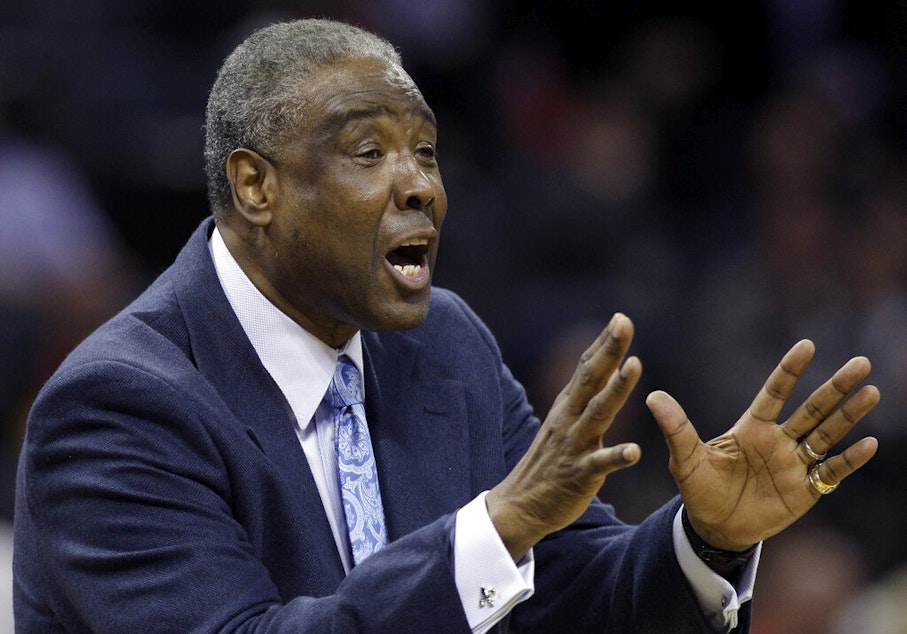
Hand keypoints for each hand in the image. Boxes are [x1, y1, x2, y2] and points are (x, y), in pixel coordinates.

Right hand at [486, 313, 642, 560]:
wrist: (520, 505)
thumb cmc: (549, 461)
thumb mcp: (563, 421)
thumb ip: (583, 396)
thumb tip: (601, 366)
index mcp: (568, 406)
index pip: (587, 367)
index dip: (604, 343)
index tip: (621, 317)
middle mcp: (569, 419)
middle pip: (591, 379)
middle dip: (609, 350)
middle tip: (625, 323)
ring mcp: (574, 445)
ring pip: (598, 413)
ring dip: (617, 389)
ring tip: (636, 365)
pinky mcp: (579, 474)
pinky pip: (599, 464)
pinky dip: (616, 456)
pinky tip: (635, 451)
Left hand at [646, 339, 879, 551]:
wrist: (714, 527)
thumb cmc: (699, 489)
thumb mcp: (684, 459)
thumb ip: (676, 428)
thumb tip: (653, 396)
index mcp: (751, 428)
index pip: (774, 393)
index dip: (789, 371)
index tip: (807, 345)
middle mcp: (778, 441)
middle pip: (812, 409)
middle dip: (835, 387)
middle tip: (860, 364)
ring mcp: (794, 464)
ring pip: (826, 434)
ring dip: (849, 415)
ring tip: (871, 392)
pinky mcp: (805, 490)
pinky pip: (831, 471)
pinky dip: (849, 459)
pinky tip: (868, 443)